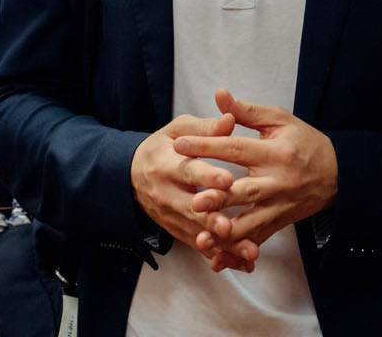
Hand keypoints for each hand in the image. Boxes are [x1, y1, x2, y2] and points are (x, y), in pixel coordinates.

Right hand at [130, 112, 256, 271]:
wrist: (132, 173)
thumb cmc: (163, 147)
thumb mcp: (178, 130)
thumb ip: (206, 128)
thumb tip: (230, 120)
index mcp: (167, 164)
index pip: (189, 170)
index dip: (207, 176)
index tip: (227, 180)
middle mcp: (167, 193)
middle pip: (192, 209)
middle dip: (213, 220)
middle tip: (232, 226)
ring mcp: (171, 216)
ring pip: (198, 233)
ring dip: (224, 244)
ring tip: (248, 251)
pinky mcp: (177, 230)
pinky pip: (199, 245)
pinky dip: (220, 255)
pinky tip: (243, 262)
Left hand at [173, 88, 337, 270]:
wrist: (337, 174)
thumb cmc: (304, 142)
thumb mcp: (280, 120)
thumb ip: (247, 111)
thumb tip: (219, 95)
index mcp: (274, 152)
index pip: (235, 148)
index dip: (206, 146)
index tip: (179, 145)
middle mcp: (277, 181)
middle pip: (244, 191)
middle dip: (218, 197)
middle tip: (194, 200)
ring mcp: (278, 205)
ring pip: (249, 222)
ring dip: (225, 230)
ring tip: (203, 233)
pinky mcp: (279, 222)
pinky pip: (256, 238)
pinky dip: (236, 249)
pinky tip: (217, 257)